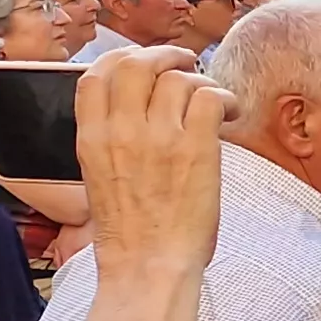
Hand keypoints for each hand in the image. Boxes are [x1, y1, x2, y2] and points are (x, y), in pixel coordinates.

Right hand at [75, 46, 227, 282]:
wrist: (148, 265)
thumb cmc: (130, 231)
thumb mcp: (99, 177)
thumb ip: (110, 140)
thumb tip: (137, 110)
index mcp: (90, 138)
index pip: (94, 76)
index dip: (121, 59)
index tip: (143, 61)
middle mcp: (119, 131)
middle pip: (135, 64)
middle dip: (164, 55)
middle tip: (185, 64)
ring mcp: (157, 137)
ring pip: (178, 78)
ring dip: (201, 81)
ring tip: (213, 101)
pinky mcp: (194, 147)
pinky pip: (210, 97)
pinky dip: (224, 98)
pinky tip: (230, 114)